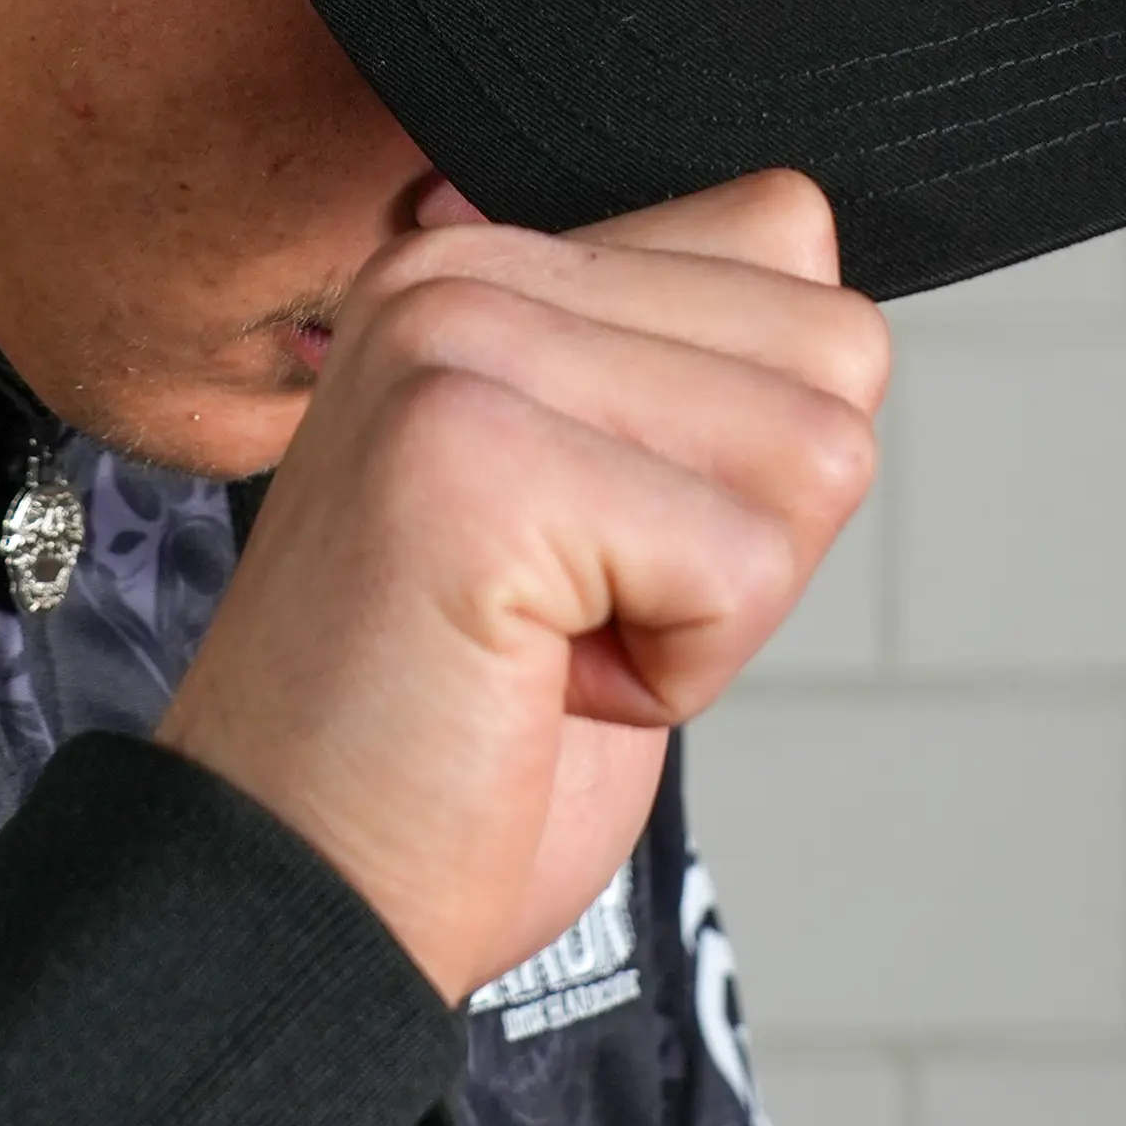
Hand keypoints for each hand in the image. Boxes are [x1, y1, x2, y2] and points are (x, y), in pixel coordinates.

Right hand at [155, 170, 886, 1003]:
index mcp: (481, 260)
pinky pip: (744, 565)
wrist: (295, 890)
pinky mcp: (475, 462)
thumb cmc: (444, 736)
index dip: (750, 448)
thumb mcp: (596, 505)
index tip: (597, 539)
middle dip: (752, 528)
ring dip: (713, 606)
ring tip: (550, 638)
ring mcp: (457, 349)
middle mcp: (454, 271)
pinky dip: (677, 675)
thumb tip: (827, 286)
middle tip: (577, 607)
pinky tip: (535, 681)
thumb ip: (688, 368)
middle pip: (831, 347)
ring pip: (813, 452)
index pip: (785, 235)